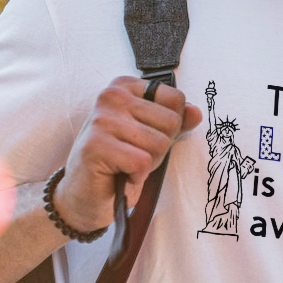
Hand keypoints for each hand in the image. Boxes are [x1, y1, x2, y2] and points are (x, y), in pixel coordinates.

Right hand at [54, 77, 200, 232]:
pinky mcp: (96, 146)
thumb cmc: (119, 163)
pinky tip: (120, 175)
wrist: (86, 195)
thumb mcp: (151, 137)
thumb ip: (174, 122)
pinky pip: (142, 162)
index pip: (176, 99)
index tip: (145, 138)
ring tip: (126, 165)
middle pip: (171, 122)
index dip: (170, 128)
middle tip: (134, 156)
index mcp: (125, 87)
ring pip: (159, 143)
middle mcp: (110, 96)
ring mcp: (101, 119)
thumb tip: (196, 112)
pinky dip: (137, 176)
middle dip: (160, 148)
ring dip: (148, 164)